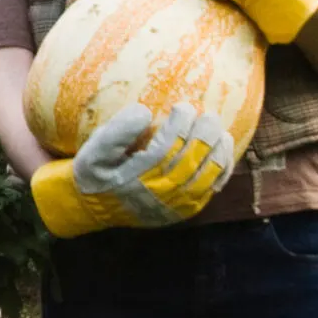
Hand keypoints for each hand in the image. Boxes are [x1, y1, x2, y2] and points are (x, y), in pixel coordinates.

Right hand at [30, 102, 233, 238]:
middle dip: (204, 134)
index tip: (182, 107)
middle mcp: (159, 193)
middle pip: (191, 159)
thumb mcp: (93, 151)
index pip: (166, 148)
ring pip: (207, 175)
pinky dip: (222, 170)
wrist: (95, 208)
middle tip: (208, 115)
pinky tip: (224, 152)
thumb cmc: (95, 173)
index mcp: (136, 176)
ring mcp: (176, 204)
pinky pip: (212, 189)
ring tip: (220, 130)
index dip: (179, 125)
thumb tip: (144, 111)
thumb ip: (116, 132)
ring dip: (218, 151)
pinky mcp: (186, 210)